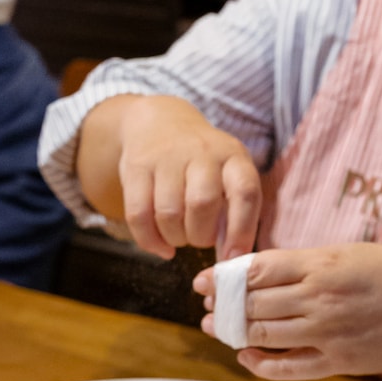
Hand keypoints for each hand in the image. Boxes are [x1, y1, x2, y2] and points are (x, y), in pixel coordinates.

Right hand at [82, 96, 261, 259]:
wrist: (159, 122)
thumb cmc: (204, 163)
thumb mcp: (229, 172)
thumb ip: (236, 209)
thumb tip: (234, 258)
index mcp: (233, 156)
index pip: (244, 193)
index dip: (241, 230)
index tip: (233, 257)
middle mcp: (202, 152)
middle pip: (202, 205)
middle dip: (200, 236)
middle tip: (199, 238)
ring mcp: (167, 157)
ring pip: (169, 213)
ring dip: (175, 238)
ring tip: (180, 236)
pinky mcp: (137, 167)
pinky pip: (138, 214)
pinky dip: (149, 240)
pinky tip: (160, 245)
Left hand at [193, 243, 381, 379]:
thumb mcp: (347, 253)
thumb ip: (305, 264)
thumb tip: (260, 273)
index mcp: (321, 264)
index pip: (256, 271)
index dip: (223, 277)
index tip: (204, 281)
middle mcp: (320, 298)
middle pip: (253, 304)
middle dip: (223, 306)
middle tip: (207, 306)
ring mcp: (329, 332)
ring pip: (264, 334)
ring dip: (234, 332)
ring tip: (217, 328)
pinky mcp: (339, 361)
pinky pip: (289, 367)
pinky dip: (261, 363)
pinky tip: (247, 355)